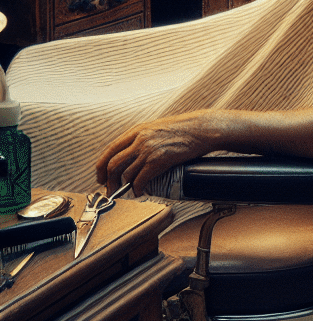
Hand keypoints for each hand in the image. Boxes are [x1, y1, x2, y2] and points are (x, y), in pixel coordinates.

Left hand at [95, 113, 213, 195]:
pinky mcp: (159, 160)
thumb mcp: (158, 128)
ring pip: (125, 174)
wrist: (203, 129)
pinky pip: (140, 179)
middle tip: (111, 190)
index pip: (109, 150)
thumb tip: (133, 155)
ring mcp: (148, 150)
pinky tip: (140, 191)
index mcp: (137, 131)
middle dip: (109, 181)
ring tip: (128, 192)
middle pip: (113, 164)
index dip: (101, 167)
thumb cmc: (185, 129)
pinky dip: (137, 189)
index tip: (102, 177)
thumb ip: (143, 138)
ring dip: (123, 187)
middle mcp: (139, 140)